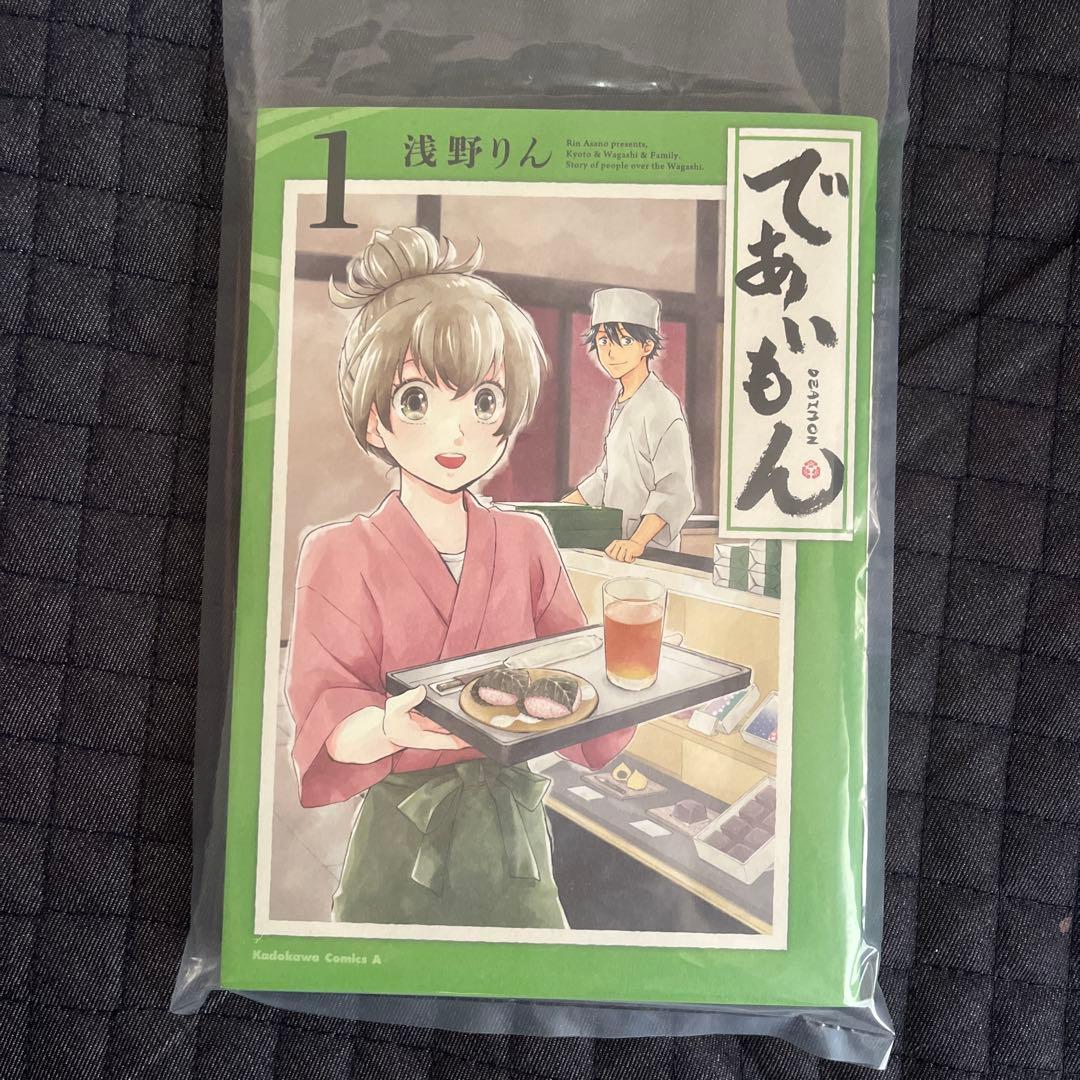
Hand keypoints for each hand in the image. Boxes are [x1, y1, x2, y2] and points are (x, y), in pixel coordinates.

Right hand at [327, 685, 467, 762]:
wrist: (380, 728)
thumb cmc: (387, 723)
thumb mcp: (395, 710)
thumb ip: (408, 700)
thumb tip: (421, 690)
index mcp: (424, 738)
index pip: (449, 742)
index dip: (464, 742)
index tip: (477, 739)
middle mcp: (430, 734)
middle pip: (454, 734)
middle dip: (467, 730)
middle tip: (483, 724)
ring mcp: (430, 728)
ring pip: (449, 725)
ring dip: (460, 721)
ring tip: (477, 715)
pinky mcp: (428, 720)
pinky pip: (442, 717)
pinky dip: (450, 714)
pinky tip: (460, 707)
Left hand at [605, 538, 644, 562]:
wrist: (638, 542)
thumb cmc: (629, 547)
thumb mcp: (620, 547)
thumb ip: (614, 552)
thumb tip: (608, 559)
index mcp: (615, 542)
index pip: (607, 551)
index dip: (610, 556)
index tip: (614, 557)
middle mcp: (619, 543)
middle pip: (613, 556)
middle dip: (617, 558)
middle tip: (622, 557)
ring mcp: (624, 546)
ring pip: (619, 558)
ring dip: (624, 559)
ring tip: (628, 556)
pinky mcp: (630, 549)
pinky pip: (627, 559)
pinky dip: (630, 560)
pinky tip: (632, 557)